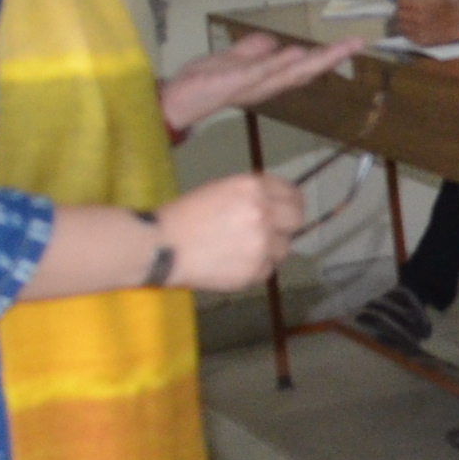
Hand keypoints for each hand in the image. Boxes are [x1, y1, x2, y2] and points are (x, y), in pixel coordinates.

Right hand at [152, 171, 307, 290]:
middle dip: (287, 225)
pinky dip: (255, 268)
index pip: (291, 193)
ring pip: (283, 249)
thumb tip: (276, 204)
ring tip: (243, 249)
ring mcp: (261, 244)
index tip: (287, 208)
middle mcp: (262, 213)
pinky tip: (233, 263)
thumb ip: (252, 196)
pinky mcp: (254, 271)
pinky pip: (267, 269)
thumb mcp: (220, 190)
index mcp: (252, 188)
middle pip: (296, 220)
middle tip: (273, 231)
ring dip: (269, 249)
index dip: (290, 202)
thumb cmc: (185, 215)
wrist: (163, 246)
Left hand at [157, 33, 363, 130]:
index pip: (301, 66)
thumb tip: (274, 40)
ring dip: (315, 60)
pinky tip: (297, 54)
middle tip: (357, 44)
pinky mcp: (236, 82)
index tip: (351, 43)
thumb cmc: (202, 83)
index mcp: (266, 78)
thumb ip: (252, 51)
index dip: (326, 56)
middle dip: (331, 57)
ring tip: (339, 49)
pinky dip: (279, 63)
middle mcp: (266, 84)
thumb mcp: (231, 60)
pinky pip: (261, 71)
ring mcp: (253, 84)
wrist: (176, 99)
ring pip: (290, 71)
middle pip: (304, 70)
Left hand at [391, 0, 458, 44]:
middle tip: (413, 5)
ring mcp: (420, 29)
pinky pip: (404, 32)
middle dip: (404, 4)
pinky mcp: (420, 39)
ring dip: (404, 16)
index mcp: (428, 1)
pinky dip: (407, 27)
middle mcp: (422, 15)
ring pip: (399, 19)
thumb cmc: (453, 5)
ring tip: (414, 15)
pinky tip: (416, 24)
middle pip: (399, 7)